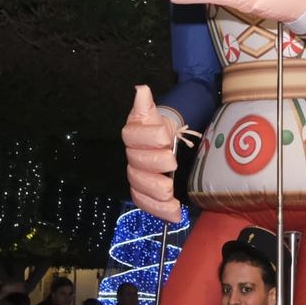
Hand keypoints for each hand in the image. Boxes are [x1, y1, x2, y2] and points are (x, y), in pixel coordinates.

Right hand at [122, 86, 182, 221]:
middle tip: (171, 165)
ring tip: (170, 195)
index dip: (148, 137)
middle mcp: (131, 156)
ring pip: (138, 186)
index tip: (165, 137)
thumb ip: (146, 104)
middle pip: (136, 164)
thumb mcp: (153, 112)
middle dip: (154, 165)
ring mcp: (136, 175)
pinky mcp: (143, 191)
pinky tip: (174, 214)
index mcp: (132, 134)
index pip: (132, 136)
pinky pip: (146, 202)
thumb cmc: (155, 126)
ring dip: (154, 192)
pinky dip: (159, 210)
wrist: (159, 139)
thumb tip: (141, 90)